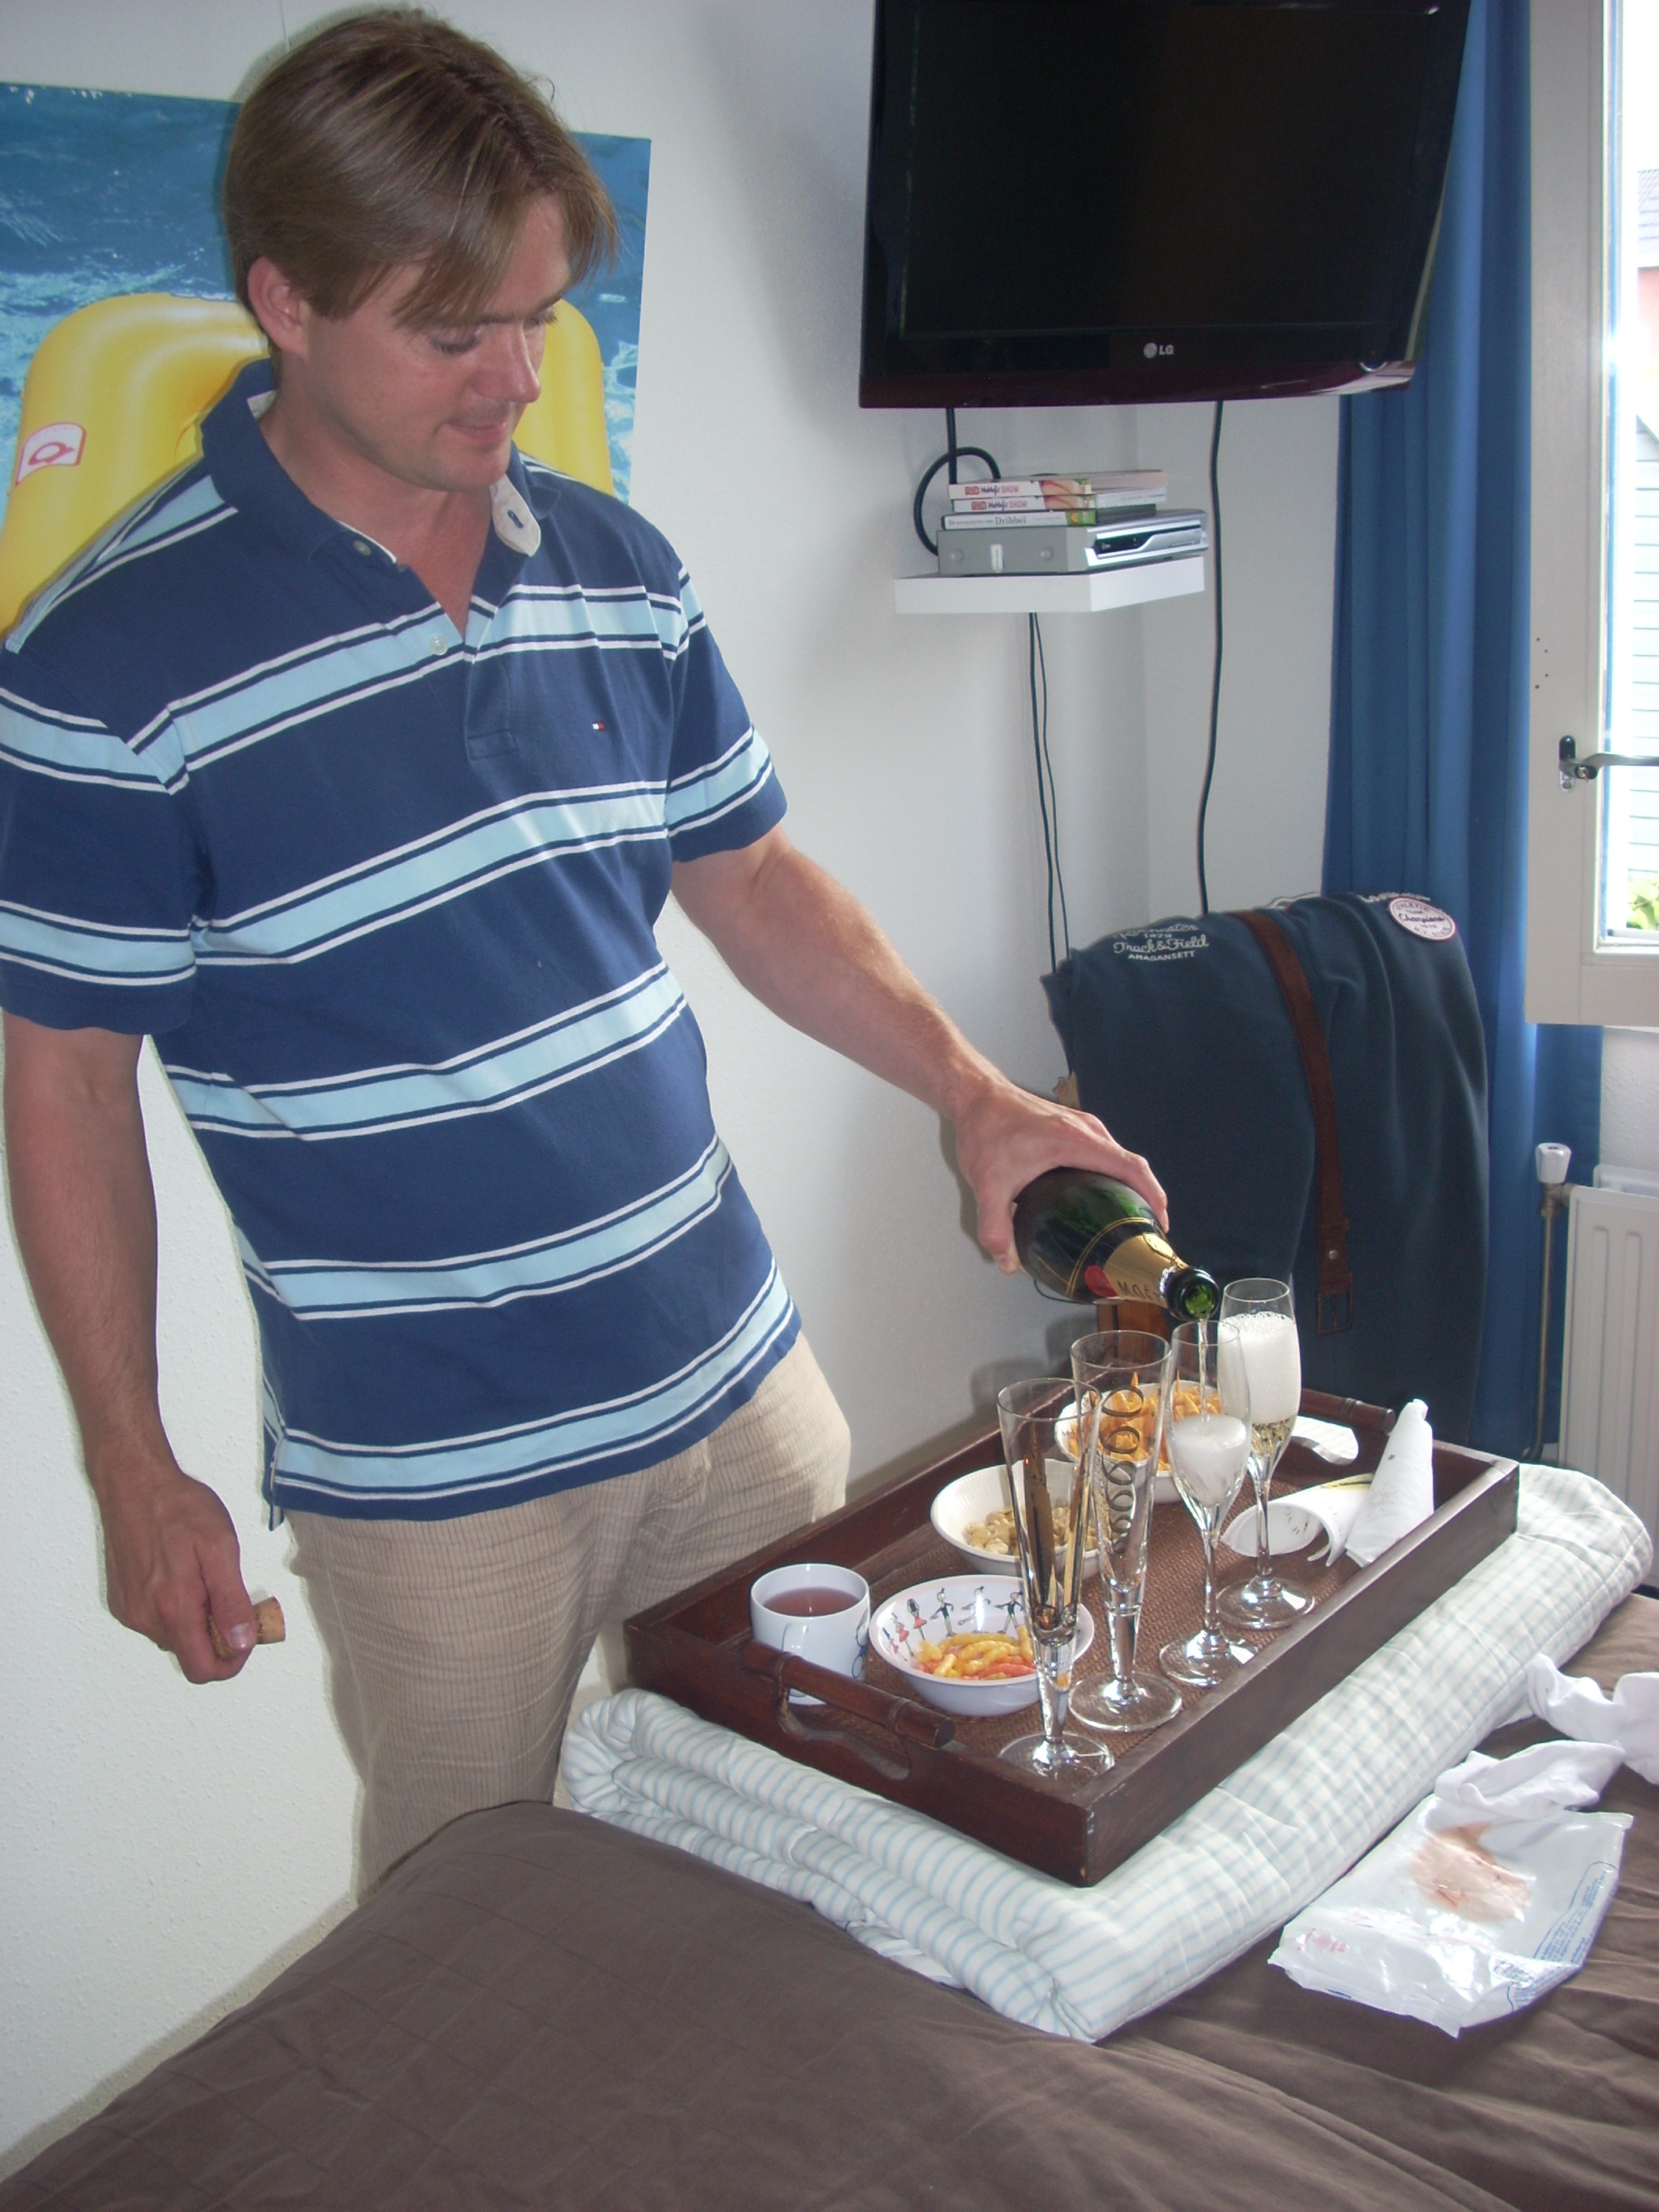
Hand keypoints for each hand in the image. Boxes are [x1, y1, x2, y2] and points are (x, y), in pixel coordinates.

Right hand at [91, 1452, 256, 1683]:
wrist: (134, 1484)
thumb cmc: (179, 1509)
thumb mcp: (221, 1549)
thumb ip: (231, 1601)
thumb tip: (241, 1641)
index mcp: (174, 1608)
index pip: (203, 1668)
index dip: (231, 1662)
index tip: (247, 1639)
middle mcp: (146, 1617)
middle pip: (190, 1653)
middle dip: (217, 1636)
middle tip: (234, 1601)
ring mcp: (130, 1611)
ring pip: (174, 1636)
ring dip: (196, 1620)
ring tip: (205, 1579)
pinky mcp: (122, 1601)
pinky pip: (156, 1620)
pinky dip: (175, 1608)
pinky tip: (181, 1575)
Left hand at [949, 1070, 1166, 1272]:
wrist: (976, 1095)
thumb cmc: (986, 1130)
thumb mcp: (988, 1184)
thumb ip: (995, 1227)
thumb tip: (1008, 1264)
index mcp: (1077, 1141)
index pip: (1132, 1168)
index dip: (1154, 1197)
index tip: (1161, 1225)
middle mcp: (1088, 1130)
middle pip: (1132, 1166)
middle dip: (1146, 1200)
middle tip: (1143, 1235)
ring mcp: (1082, 1126)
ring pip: (1118, 1159)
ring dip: (1130, 1187)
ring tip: (1127, 1221)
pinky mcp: (1073, 1127)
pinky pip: (1105, 1153)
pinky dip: (1113, 1176)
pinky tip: (1100, 1198)